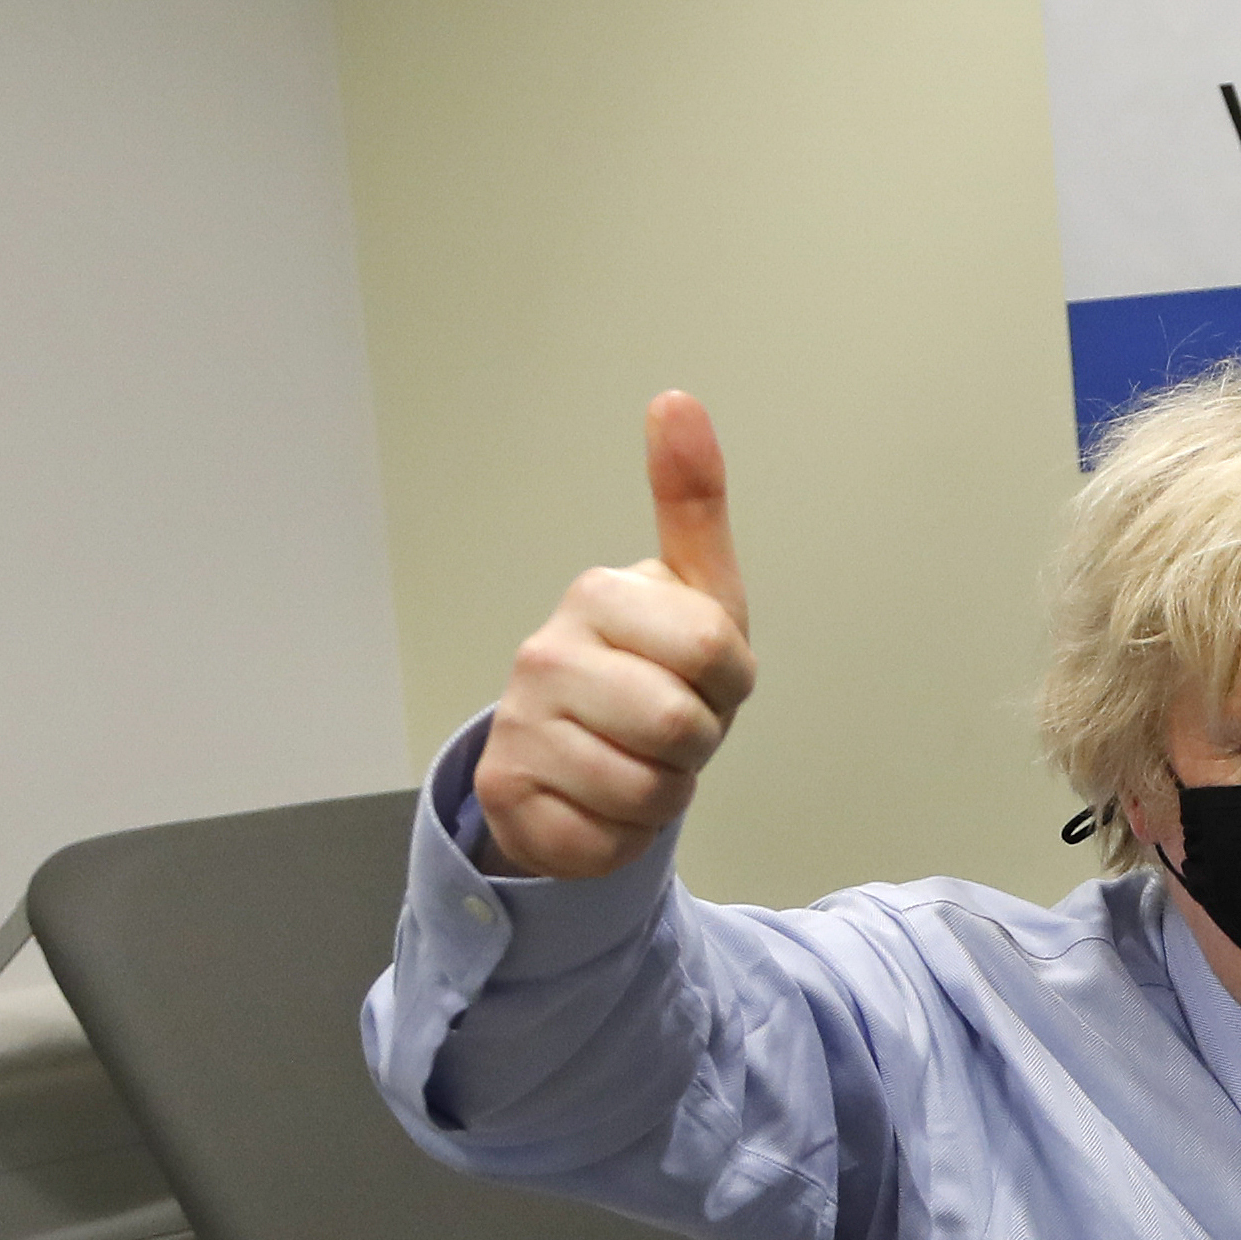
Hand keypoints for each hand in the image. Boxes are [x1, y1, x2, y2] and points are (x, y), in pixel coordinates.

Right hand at [475, 392, 755, 880]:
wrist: (578, 757)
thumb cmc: (652, 668)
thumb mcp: (695, 592)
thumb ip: (691, 501)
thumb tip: (677, 398)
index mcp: (597, 595)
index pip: (717, 655)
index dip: (731, 682)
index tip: (704, 675)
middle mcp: (544, 654)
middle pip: (684, 727)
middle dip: (698, 742)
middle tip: (671, 726)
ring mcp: (519, 726)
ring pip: (649, 792)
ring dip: (665, 792)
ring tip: (637, 760)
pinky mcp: (509, 797)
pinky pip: (609, 841)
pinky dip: (624, 837)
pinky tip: (601, 801)